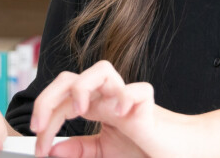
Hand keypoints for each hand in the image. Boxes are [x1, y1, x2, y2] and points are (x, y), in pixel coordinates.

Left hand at [30, 60, 198, 157]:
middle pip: (70, 77)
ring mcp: (128, 98)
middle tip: (39, 126)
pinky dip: (125, 98)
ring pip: (102, 69)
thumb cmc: (146, 148)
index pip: (60, 102)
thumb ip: (80, 149)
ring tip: (79, 112)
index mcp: (96, 107)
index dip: (43, 121)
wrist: (181, 151)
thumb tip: (52, 149)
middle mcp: (108, 98)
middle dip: (47, 98)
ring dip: (82, 87)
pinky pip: (138, 90)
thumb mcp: (104, 152)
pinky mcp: (149, 106)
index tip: (40, 149)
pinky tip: (120, 115)